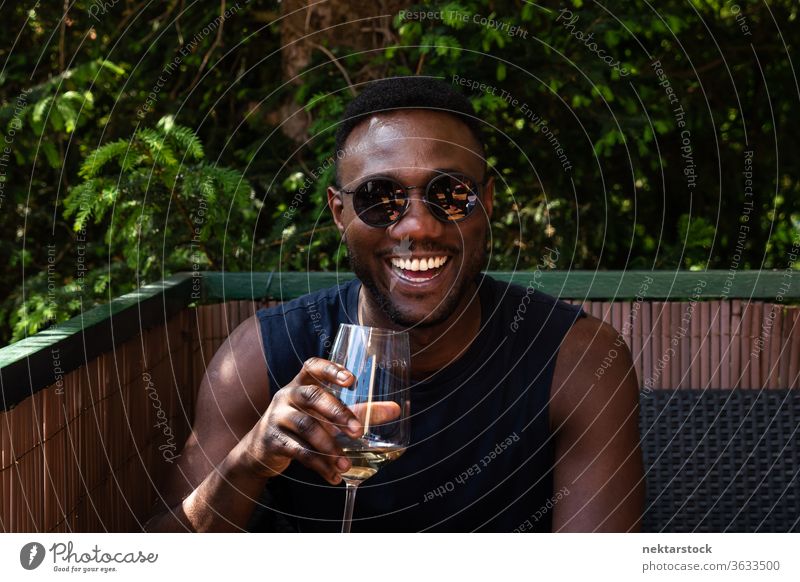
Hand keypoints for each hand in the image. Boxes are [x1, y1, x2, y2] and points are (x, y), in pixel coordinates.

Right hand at [238, 357, 376, 484]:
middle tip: (358, 431)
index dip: (331, 369)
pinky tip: (333, 476)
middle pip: (312, 396)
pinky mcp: (273, 440)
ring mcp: (278, 416)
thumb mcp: (327, 415)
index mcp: (302, 383)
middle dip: (338, 412)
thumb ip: (361, 411)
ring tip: (346, 464)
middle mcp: (288, 395)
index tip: (351, 380)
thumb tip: (395, 409)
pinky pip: (297, 451)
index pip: (313, 366)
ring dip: (329, 447)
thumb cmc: (303, 424)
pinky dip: (318, 465)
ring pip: (305, 426)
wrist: (261, 450)